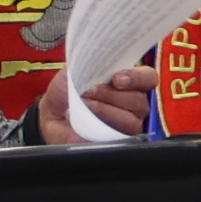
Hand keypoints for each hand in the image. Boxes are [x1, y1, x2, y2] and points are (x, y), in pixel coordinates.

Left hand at [39, 61, 154, 146]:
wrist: (52, 117)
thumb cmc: (67, 94)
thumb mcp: (73, 73)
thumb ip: (88, 64)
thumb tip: (98, 59)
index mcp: (128, 83)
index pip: (149, 78)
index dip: (137, 78)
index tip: (117, 79)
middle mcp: (134, 104)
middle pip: (139, 100)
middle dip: (111, 94)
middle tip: (89, 91)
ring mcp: (128, 125)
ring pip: (131, 119)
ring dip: (105, 110)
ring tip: (85, 104)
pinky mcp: (119, 142)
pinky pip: (120, 136)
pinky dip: (101, 126)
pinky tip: (85, 120)